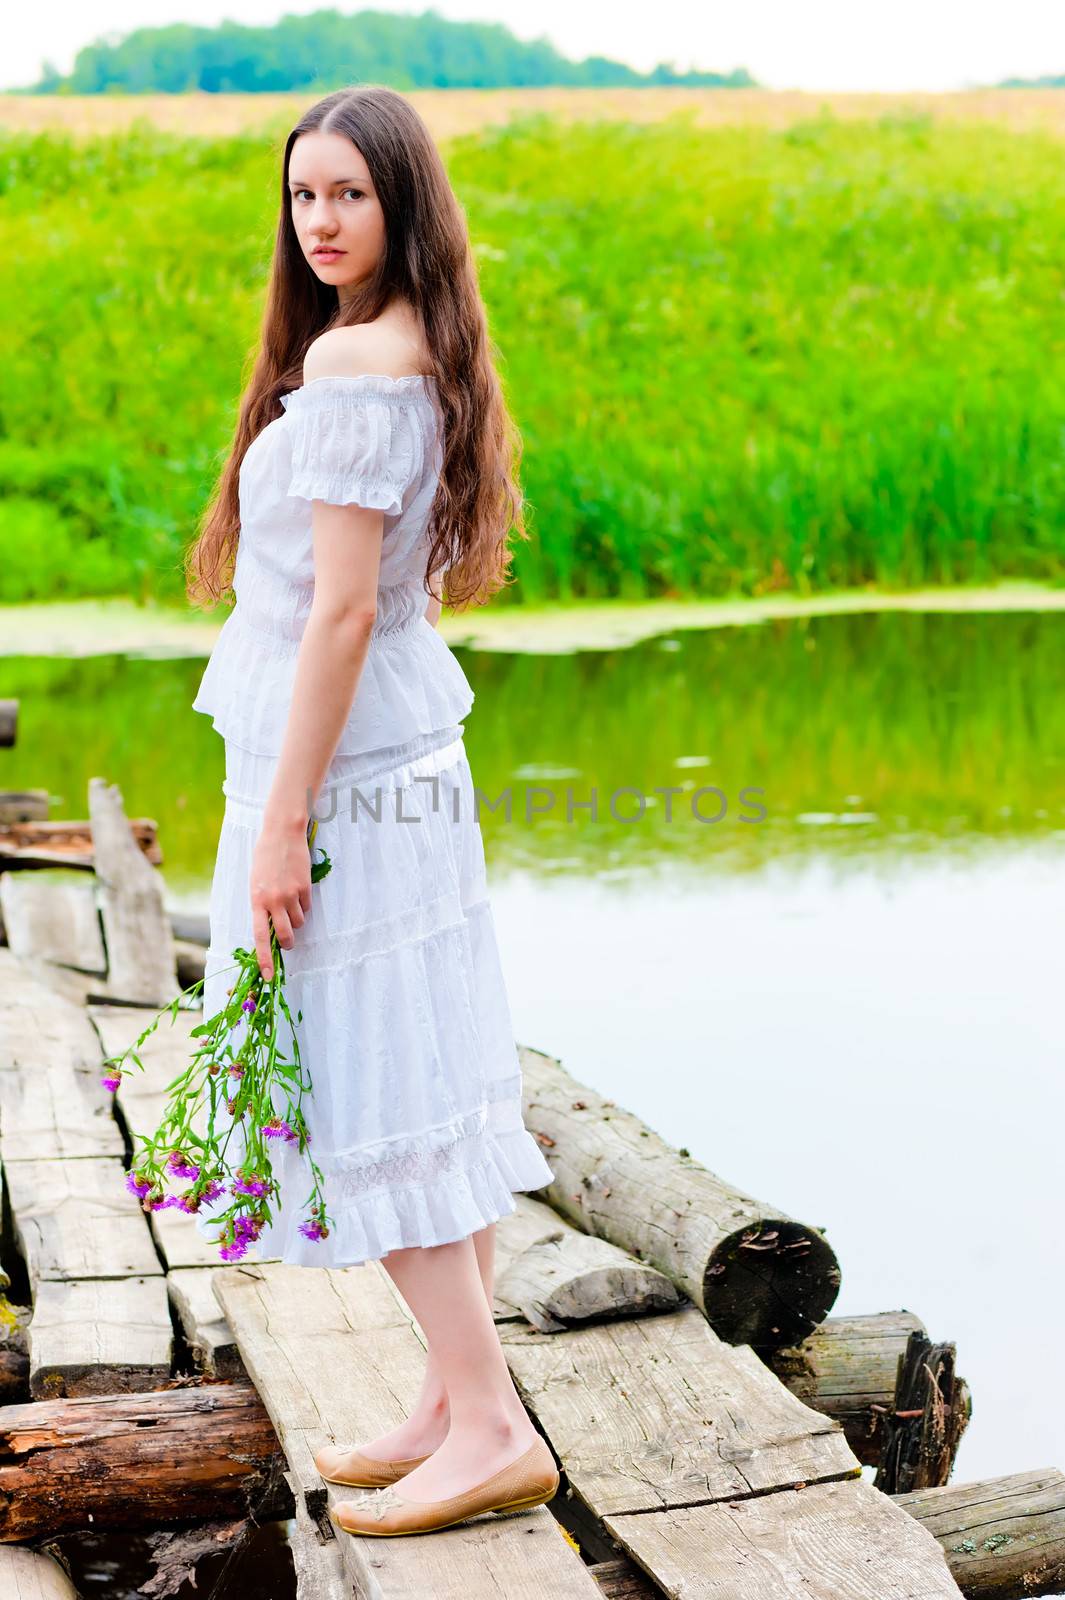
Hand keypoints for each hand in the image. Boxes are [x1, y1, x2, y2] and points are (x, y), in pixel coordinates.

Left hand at [250, 817, 311, 981]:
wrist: (281, 834)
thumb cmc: (264, 858)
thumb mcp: (255, 883)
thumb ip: (261, 905)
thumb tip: (271, 928)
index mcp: (256, 900)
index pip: (261, 936)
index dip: (265, 959)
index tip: (268, 976)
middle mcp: (273, 900)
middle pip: (286, 935)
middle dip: (288, 943)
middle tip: (287, 941)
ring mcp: (290, 894)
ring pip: (299, 922)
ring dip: (296, 919)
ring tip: (289, 901)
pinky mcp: (304, 888)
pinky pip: (306, 908)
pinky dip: (303, 904)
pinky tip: (296, 888)